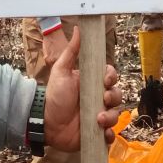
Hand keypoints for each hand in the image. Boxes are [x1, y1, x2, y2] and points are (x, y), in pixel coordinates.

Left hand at [43, 26, 123, 150]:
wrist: (45, 122)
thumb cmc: (54, 96)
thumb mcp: (61, 71)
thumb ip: (71, 51)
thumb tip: (78, 28)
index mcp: (92, 83)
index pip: (110, 77)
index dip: (111, 78)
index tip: (105, 80)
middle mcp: (98, 98)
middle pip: (117, 95)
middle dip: (114, 97)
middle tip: (103, 100)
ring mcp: (99, 116)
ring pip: (116, 114)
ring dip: (111, 117)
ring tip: (98, 120)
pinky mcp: (96, 133)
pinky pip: (110, 135)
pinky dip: (110, 135)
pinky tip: (103, 134)